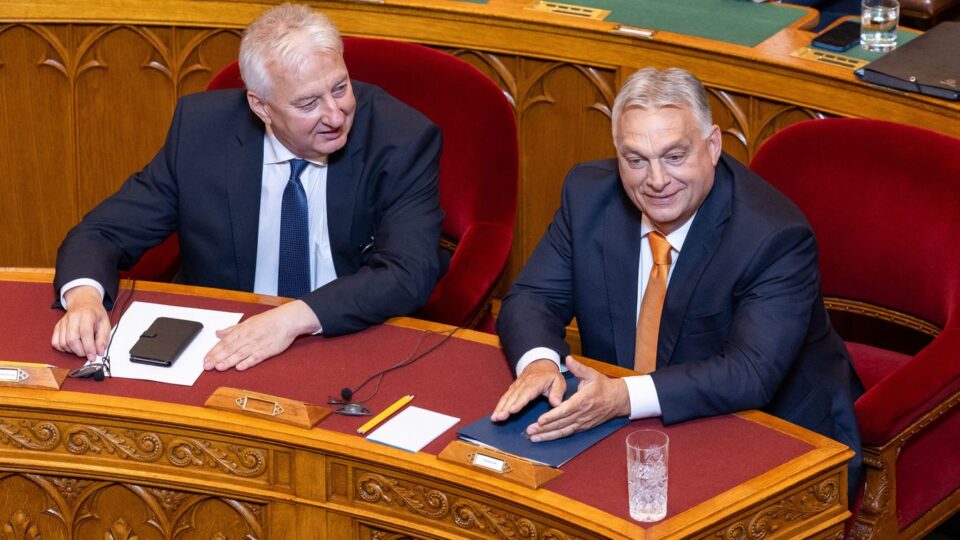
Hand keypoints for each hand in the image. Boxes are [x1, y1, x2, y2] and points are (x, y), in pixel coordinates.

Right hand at [52, 285, 109, 360]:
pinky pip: (55, 342)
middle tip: (88, 354)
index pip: (85, 333)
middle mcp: (73, 318)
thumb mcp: (105, 323)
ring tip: (81, 349)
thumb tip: (99, 352)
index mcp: (87, 315)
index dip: (89, 347)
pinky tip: (71, 347)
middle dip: (80, 351)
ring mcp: (63, 322)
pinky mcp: (57, 327)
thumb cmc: (95, 314)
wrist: (83, 302)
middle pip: (72, 340)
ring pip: (63, 343)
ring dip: (72, 351)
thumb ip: (103, 338)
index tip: (93, 356)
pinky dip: (63, 348)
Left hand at [203, 300, 319, 371]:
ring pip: (240, 354)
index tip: (205, 359)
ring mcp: (257, 344)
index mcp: (242, 330)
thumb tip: (218, 333)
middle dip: (217, 358)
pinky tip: (240, 367)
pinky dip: (248, 362)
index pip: (224, 342)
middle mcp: (248, 337)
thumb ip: (232, 329)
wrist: (287, 320)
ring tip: (218, 368)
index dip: (213, 351)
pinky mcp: (268, 350)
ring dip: (229, 361)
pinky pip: (256, 357)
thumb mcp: (248, 322)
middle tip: (206, 366)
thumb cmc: (269, 321)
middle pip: (229, 349)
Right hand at [491, 358, 565, 421]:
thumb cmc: (550, 376)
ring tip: (495, 418)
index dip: (518, 402)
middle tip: (499, 417)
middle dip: (505, 407)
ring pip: (507, 396)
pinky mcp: (513, 388)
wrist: (540, 364)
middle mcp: (523, 384)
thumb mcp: (559, 381)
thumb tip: (556, 404)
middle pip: (513, 396)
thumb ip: (558, 393)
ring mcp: (516, 385)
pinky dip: (499, 405)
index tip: (512, 410)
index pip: (526, 393)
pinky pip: (505, 396)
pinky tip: (495, 414)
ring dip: (500, 407)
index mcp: (535, 382)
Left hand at [525, 356, 630, 441]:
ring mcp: (582, 422)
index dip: (552, 416)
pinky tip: (545, 438)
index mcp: (582, 401)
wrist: (617, 400)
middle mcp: (581, 414)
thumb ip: (578, 368)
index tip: (540, 420)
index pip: (565, 410)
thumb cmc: (603, 386)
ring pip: (563, 431)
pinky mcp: (582, 427)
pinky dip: (555, 436)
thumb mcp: (592, 374)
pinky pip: (567, 433)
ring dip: (548, 435)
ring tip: (534, 437)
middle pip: (561, 423)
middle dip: (545, 428)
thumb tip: (568, 358)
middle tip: (530, 431)